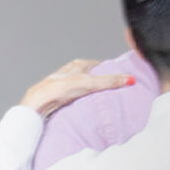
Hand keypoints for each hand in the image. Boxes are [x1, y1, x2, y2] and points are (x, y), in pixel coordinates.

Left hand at [21, 59, 135, 118]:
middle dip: (99, 81)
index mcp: (78, 64)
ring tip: (98, 99)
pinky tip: (83, 105)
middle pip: (90, 74)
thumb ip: (110, 81)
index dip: (108, 70)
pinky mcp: (58, 94)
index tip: (117, 78)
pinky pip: (74, 94)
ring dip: (89, 91)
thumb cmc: (60, 89)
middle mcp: (70, 71)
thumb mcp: (90, 83)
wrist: (39, 102)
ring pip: (81, 84)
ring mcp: (63, 82)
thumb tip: (129, 79)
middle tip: (110, 90)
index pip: (98, 65)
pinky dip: (80, 98)